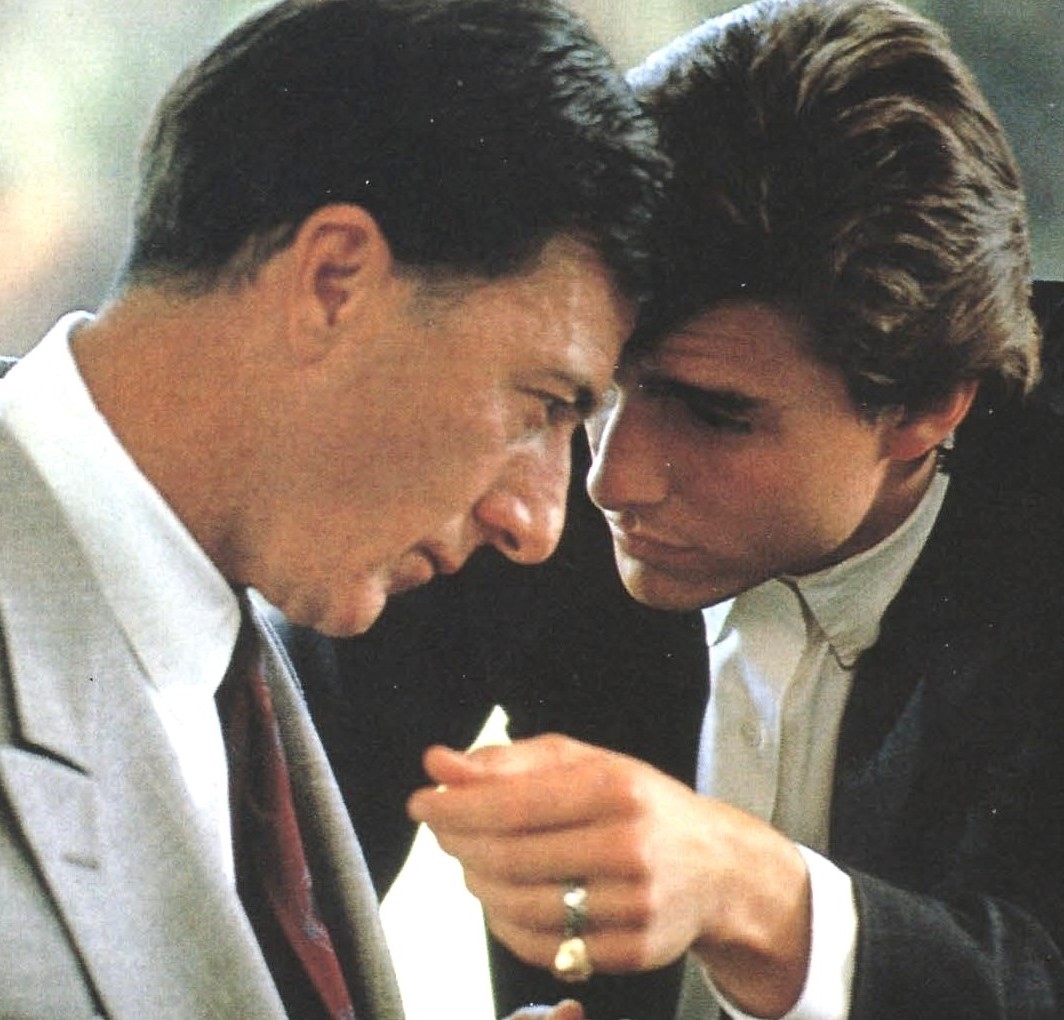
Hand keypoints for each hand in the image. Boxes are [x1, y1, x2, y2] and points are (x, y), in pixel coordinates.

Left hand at [408, 734, 810, 1018]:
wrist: (718, 865)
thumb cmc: (640, 803)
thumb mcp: (584, 762)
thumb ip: (508, 762)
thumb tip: (438, 762)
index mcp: (617, 789)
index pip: (513, 804)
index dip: (455, 806)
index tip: (421, 801)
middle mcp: (630, 847)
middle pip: (510, 858)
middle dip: (459, 843)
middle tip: (443, 828)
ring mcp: (635, 905)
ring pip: (521, 908)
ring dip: (478, 883)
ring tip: (473, 860)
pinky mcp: (634, 950)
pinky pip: (545, 948)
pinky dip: (507, 925)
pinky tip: (504, 897)